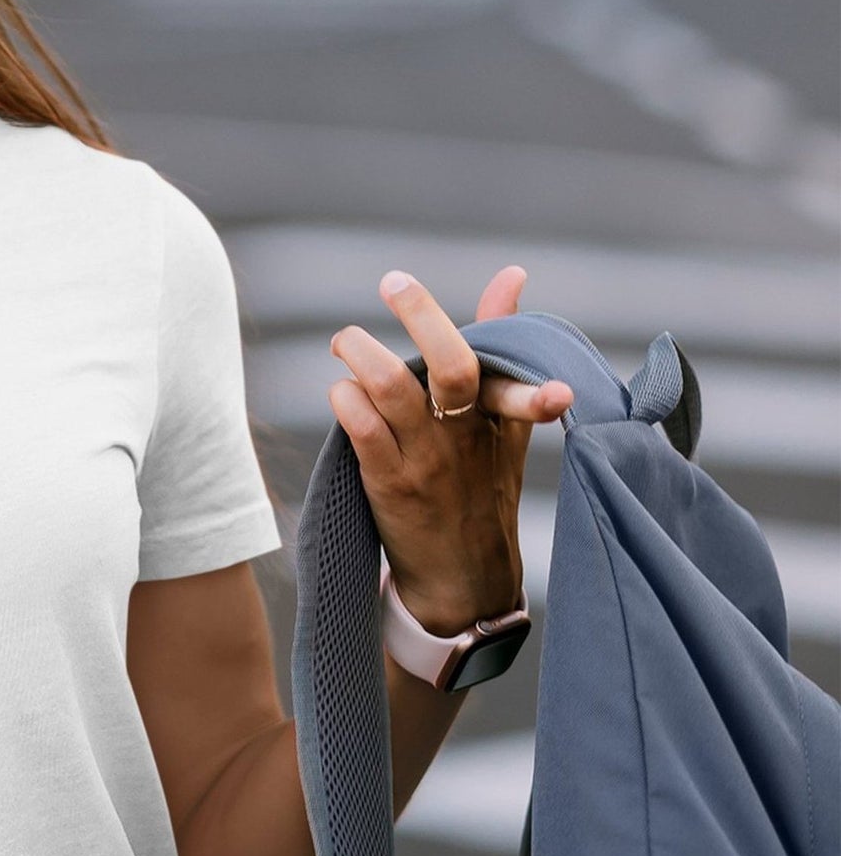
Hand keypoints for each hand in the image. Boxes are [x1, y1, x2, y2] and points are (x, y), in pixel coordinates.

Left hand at [328, 266, 573, 635]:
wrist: (462, 581)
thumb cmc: (482, 490)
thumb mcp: (506, 423)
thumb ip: (505, 347)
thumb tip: (512, 276)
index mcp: (498, 419)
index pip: (511, 368)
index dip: (508, 322)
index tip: (510, 274)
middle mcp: (465, 437)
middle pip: (448, 365)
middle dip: (420, 315)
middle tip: (394, 283)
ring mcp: (427, 461)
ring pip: (391, 388)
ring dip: (360, 352)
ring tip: (344, 342)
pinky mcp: (389, 485)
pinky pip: (362, 428)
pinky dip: (346, 398)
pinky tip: (342, 393)